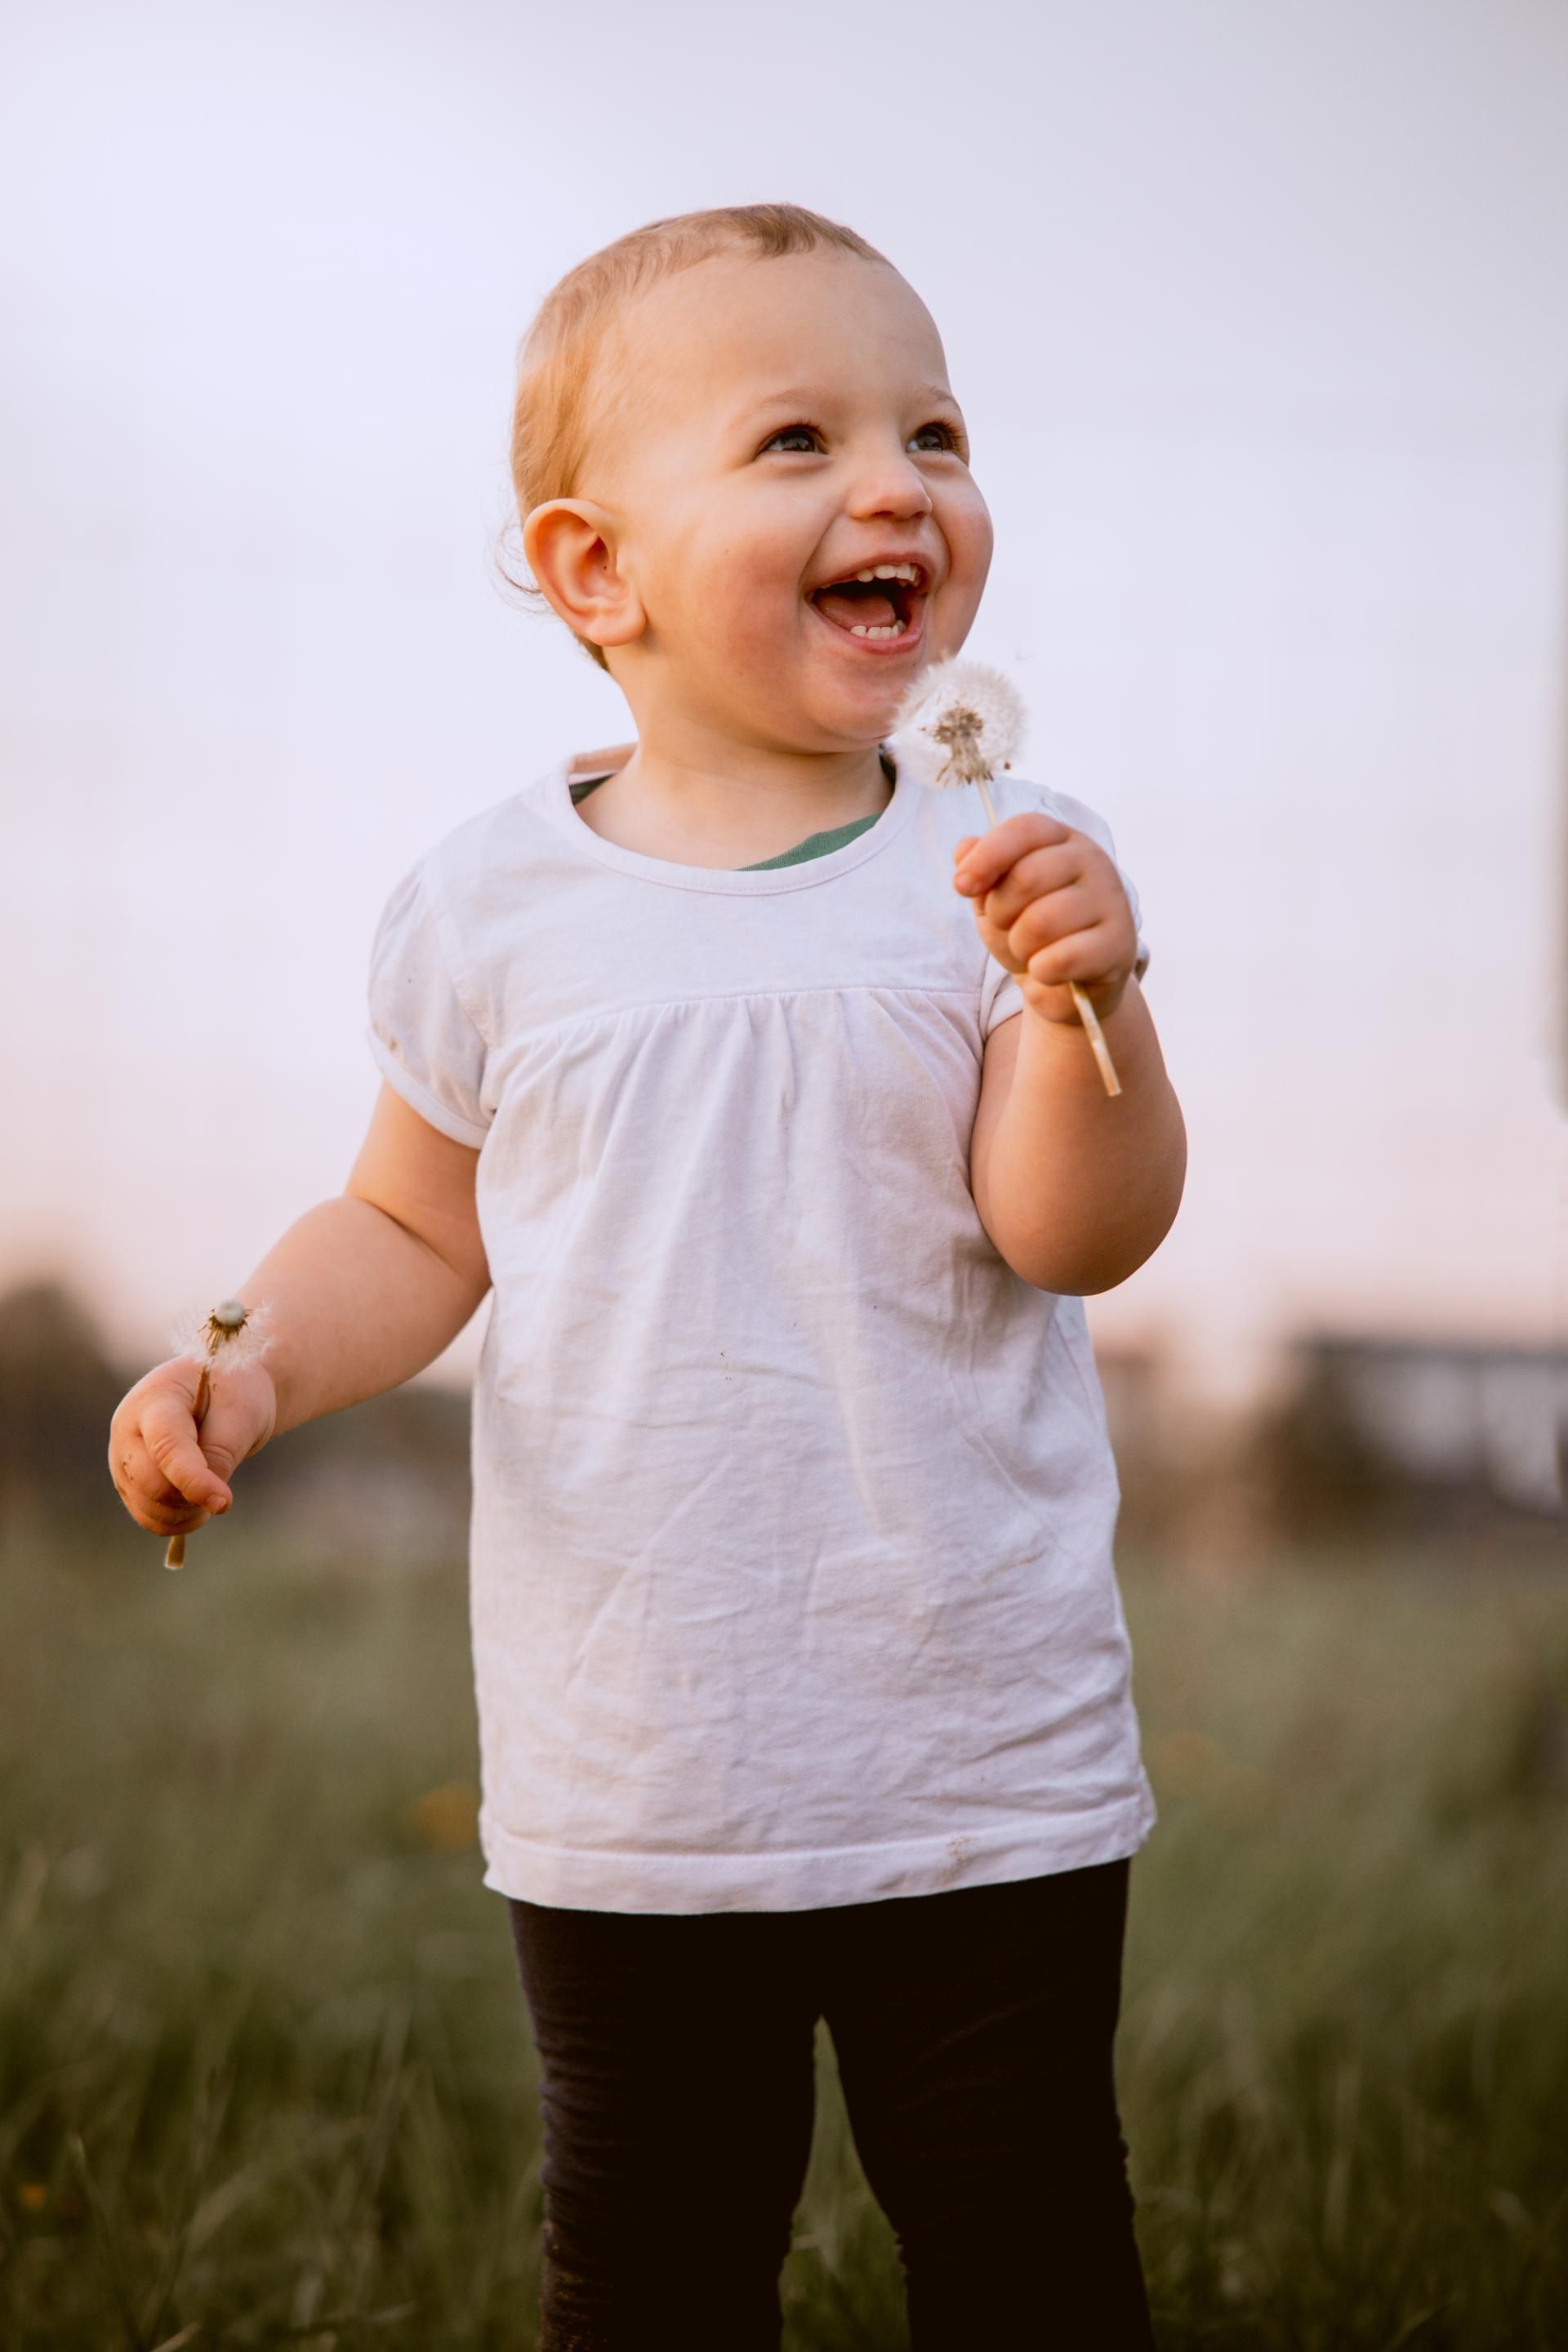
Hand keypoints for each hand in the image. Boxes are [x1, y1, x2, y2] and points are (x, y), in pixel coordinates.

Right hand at [108, 1354, 275, 1539]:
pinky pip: (150, 1518)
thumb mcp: (240, 1412)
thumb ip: (222, 1452)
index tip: (224, 1502)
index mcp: (154, 1400)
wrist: (220, 1389)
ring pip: (150, 1508)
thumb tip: (206, 1499)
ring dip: (188, 1512)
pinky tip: (200, 1507)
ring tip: (214, 1492)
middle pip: (153, 1485)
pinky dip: (178, 1521)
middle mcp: (127, 1430)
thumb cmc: (232, 1393)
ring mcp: (122, 1458)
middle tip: (224, 1490)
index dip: (193, 1479)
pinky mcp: (128, 1482)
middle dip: (193, 1497)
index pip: (167, 1447)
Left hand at [953, 814, 1137, 1026]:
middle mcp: (1093, 861)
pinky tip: (1048, 971)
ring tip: (1030, 950)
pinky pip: (1060, 959)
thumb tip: (963, 849)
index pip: (1025, 829)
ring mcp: (1110, 901)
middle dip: (1000, 912)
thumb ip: (980, 869)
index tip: (961, 887)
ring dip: (1020, 946)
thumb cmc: (1031, 930)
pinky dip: (1041, 971)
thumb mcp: (997, 896)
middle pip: (1027, 877)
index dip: (987, 855)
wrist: (1069, 982)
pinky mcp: (1119, 945)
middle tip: (1006, 927)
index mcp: (1062, 840)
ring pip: (1041, 922)